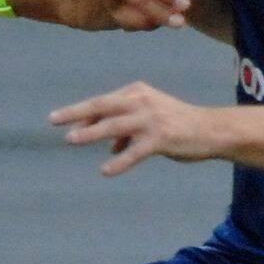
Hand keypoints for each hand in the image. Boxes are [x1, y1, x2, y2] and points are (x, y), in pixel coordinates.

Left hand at [50, 81, 228, 175]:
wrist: (210, 130)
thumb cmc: (177, 125)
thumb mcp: (148, 119)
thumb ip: (126, 129)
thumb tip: (108, 146)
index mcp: (136, 93)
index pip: (102, 102)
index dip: (80, 112)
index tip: (59, 120)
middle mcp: (142, 101)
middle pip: (102, 107)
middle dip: (75, 113)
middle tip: (53, 120)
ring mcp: (151, 119)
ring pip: (114, 126)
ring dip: (90, 133)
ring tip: (70, 140)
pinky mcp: (161, 138)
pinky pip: (135, 152)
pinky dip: (119, 162)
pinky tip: (105, 171)